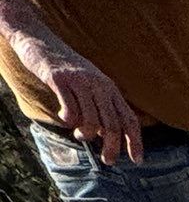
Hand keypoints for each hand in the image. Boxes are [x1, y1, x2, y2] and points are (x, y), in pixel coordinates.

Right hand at [9, 28, 142, 162]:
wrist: (39, 40)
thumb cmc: (66, 70)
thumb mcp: (90, 86)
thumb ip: (101, 108)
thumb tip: (107, 137)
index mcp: (109, 88)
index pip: (130, 119)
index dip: (135, 142)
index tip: (137, 161)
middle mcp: (98, 84)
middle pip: (113, 125)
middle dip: (112, 148)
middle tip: (107, 160)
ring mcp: (79, 81)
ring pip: (92, 121)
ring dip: (86, 135)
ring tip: (79, 136)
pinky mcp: (59, 80)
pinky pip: (70, 110)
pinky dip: (68, 120)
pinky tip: (64, 118)